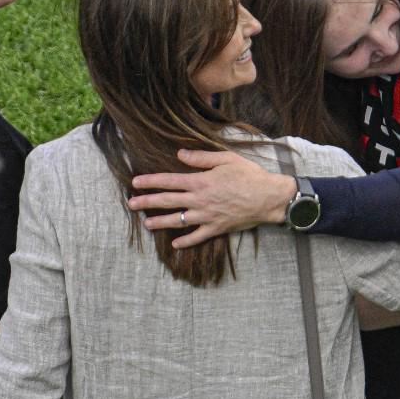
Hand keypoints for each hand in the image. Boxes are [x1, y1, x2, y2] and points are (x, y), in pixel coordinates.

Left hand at [129, 149, 296, 248]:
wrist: (268, 197)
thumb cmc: (249, 175)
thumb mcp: (226, 159)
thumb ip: (201, 157)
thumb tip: (180, 154)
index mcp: (200, 181)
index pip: (169, 181)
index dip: (150, 182)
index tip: (135, 183)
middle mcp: (200, 200)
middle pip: (168, 201)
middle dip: (147, 202)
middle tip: (131, 204)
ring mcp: (207, 216)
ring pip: (178, 220)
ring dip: (160, 222)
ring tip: (146, 224)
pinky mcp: (217, 228)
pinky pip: (197, 237)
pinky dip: (185, 241)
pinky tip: (175, 243)